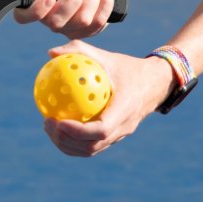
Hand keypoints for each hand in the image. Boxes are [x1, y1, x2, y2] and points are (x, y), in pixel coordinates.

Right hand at [14, 0, 122, 38]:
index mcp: (38, 4)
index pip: (23, 17)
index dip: (34, 12)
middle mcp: (50, 20)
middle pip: (56, 23)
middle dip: (72, 1)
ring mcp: (69, 29)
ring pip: (81, 21)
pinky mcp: (87, 32)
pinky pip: (98, 22)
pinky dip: (105, 2)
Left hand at [42, 40, 176, 156]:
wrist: (155, 83)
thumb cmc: (127, 67)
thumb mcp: (106, 56)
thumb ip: (79, 51)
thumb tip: (51, 53)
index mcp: (125, 109)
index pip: (101, 130)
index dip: (78, 131)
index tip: (58, 121)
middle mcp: (124, 127)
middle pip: (92, 146)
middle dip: (66, 140)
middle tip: (47, 123)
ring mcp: (120, 135)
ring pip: (91, 150)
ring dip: (67, 144)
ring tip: (48, 127)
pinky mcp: (115, 137)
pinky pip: (92, 145)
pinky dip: (73, 142)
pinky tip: (58, 126)